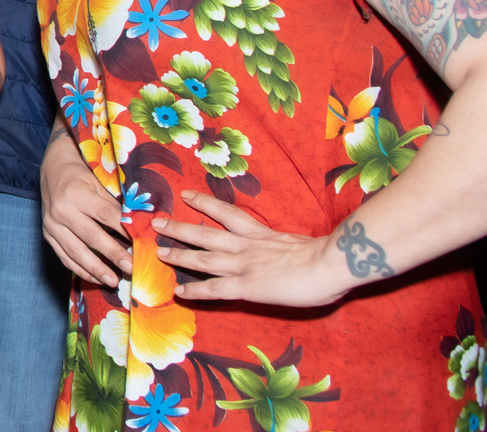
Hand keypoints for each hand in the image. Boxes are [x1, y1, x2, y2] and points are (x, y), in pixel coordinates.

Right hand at [40, 127, 131, 286]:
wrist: (52, 169)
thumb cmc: (81, 174)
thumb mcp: (99, 182)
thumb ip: (115, 204)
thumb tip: (140, 226)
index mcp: (76, 194)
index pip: (105, 215)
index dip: (124, 230)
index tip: (142, 244)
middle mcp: (61, 210)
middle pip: (91, 236)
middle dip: (113, 255)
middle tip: (131, 269)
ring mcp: (52, 225)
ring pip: (76, 252)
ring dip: (96, 269)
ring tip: (114, 281)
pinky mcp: (48, 234)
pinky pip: (64, 257)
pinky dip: (80, 269)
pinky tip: (95, 278)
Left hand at [155, 191, 346, 307]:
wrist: (330, 264)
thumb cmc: (325, 255)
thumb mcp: (300, 243)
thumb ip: (284, 246)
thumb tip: (285, 253)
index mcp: (260, 234)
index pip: (227, 214)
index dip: (205, 204)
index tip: (186, 195)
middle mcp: (246, 246)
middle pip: (205, 233)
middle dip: (179, 228)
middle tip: (156, 222)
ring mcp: (244, 266)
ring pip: (203, 258)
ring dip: (178, 255)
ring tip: (158, 252)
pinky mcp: (247, 287)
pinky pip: (214, 289)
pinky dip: (195, 290)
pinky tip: (180, 292)